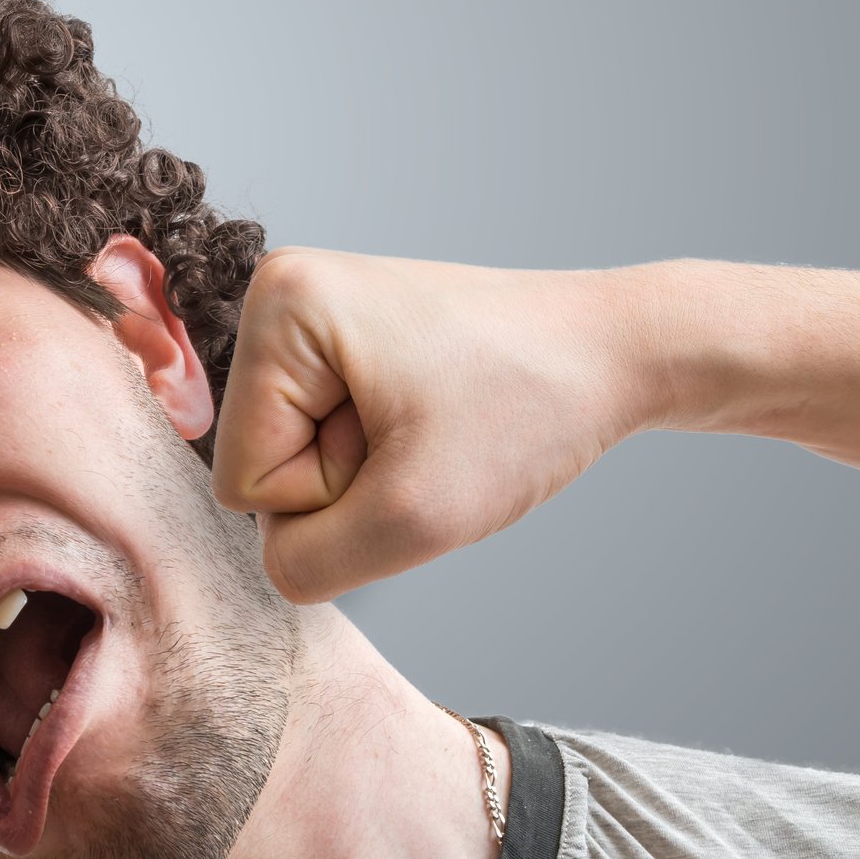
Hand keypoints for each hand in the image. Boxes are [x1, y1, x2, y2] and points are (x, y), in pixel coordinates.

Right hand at [210, 247, 648, 603]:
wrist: (617, 352)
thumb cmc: (531, 410)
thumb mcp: (412, 518)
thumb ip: (307, 565)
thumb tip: (271, 563)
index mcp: (277, 305)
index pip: (242, 481)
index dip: (330, 495)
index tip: (410, 444)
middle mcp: (277, 294)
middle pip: (259, 466)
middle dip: (346, 482)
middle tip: (428, 439)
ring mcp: (308, 315)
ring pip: (292, 459)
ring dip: (367, 472)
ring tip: (434, 427)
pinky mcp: (338, 338)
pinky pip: (321, 438)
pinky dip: (379, 453)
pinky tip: (430, 420)